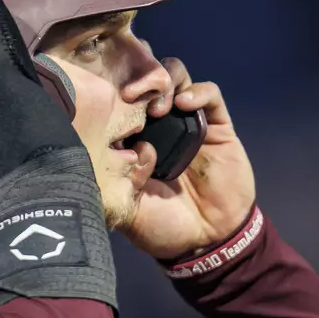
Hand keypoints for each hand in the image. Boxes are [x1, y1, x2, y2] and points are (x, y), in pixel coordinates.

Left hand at [117, 58, 255, 261]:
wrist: (206, 242)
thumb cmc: (162, 226)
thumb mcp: (128, 208)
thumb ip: (119, 180)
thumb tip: (121, 148)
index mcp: (130, 138)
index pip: (117, 98)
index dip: (109, 89)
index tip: (101, 95)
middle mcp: (157, 124)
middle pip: (146, 77)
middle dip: (137, 76)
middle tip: (129, 95)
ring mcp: (187, 122)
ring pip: (176, 76)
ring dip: (165, 81)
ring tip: (159, 106)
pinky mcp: (217, 126)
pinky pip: (210, 95)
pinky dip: (198, 92)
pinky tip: (186, 104)